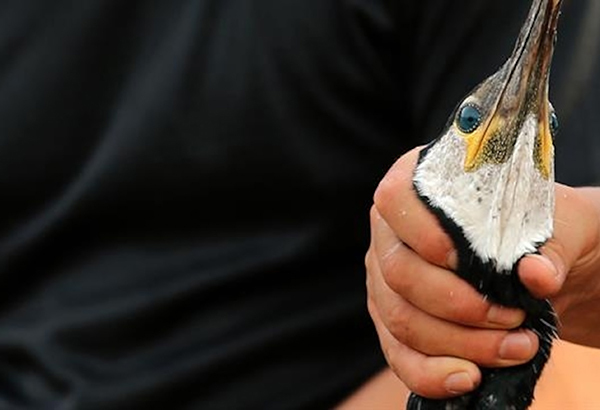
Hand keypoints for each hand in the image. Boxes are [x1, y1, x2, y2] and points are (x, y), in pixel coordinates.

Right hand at [365, 146, 599, 398]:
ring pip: (400, 319)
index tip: (465, 259)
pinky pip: (399, 354)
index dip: (422, 232)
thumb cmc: (549, 230)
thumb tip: (535, 275)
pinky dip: (431, 374)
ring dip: (458, 343)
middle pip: (398, 272)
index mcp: (421, 185)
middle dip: (458, 306)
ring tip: (516, 349)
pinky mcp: (394, 321)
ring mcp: (386, 279)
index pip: (396, 198)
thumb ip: (556, 243)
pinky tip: (470, 378)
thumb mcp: (569, 224)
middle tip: (513, 318)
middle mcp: (393, 232)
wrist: (544, 266)